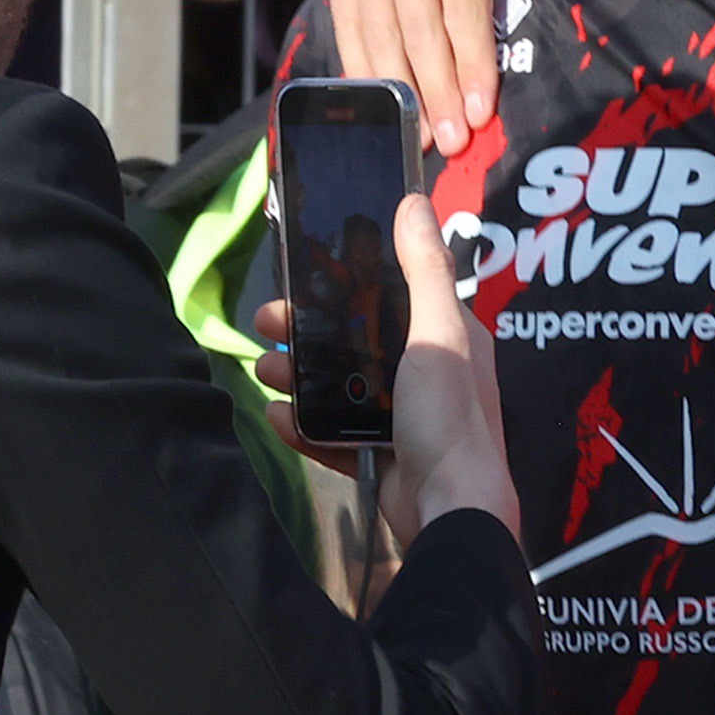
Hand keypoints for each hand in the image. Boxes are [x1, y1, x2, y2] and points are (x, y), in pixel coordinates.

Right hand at [256, 192, 519, 545]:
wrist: (450, 512)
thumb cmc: (451, 418)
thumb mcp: (439, 333)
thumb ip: (424, 270)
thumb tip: (414, 202)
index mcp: (446, 337)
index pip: (391, 294)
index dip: (347, 281)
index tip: (306, 274)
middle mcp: (425, 374)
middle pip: (355, 339)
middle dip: (307, 331)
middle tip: (266, 322)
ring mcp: (401, 418)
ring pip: (338, 385)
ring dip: (297, 376)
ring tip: (263, 373)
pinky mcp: (378, 456)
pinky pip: (331, 433)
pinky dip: (302, 424)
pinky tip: (276, 417)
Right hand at [322, 0, 519, 155]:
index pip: (461, 1)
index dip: (472, 59)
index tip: (483, 110)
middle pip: (417, 29)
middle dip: (436, 92)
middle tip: (454, 145)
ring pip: (378, 33)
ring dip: (399, 92)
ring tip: (421, 140)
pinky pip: (346, 24)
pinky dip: (359, 68)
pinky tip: (377, 107)